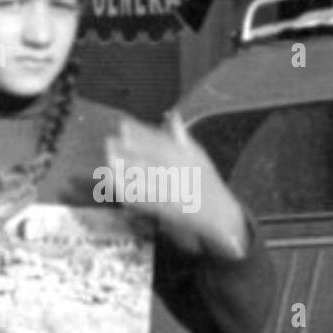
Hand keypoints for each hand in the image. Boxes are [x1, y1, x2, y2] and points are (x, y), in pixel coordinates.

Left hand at [104, 113, 248, 259]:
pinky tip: (119, 191)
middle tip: (109, 142)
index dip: (141, 132)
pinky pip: (150, 201)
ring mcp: (179, 189)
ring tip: (108, 163)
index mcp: (190, 156)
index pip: (162, 140)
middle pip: (153, 156)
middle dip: (130, 149)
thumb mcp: (199, 157)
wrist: (224, 216)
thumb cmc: (207, 184)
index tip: (123, 125)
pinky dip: (135, 196)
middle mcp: (185, 170)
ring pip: (149, 178)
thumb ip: (182, 138)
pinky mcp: (173, 209)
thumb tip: (172, 115)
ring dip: (128, 170)